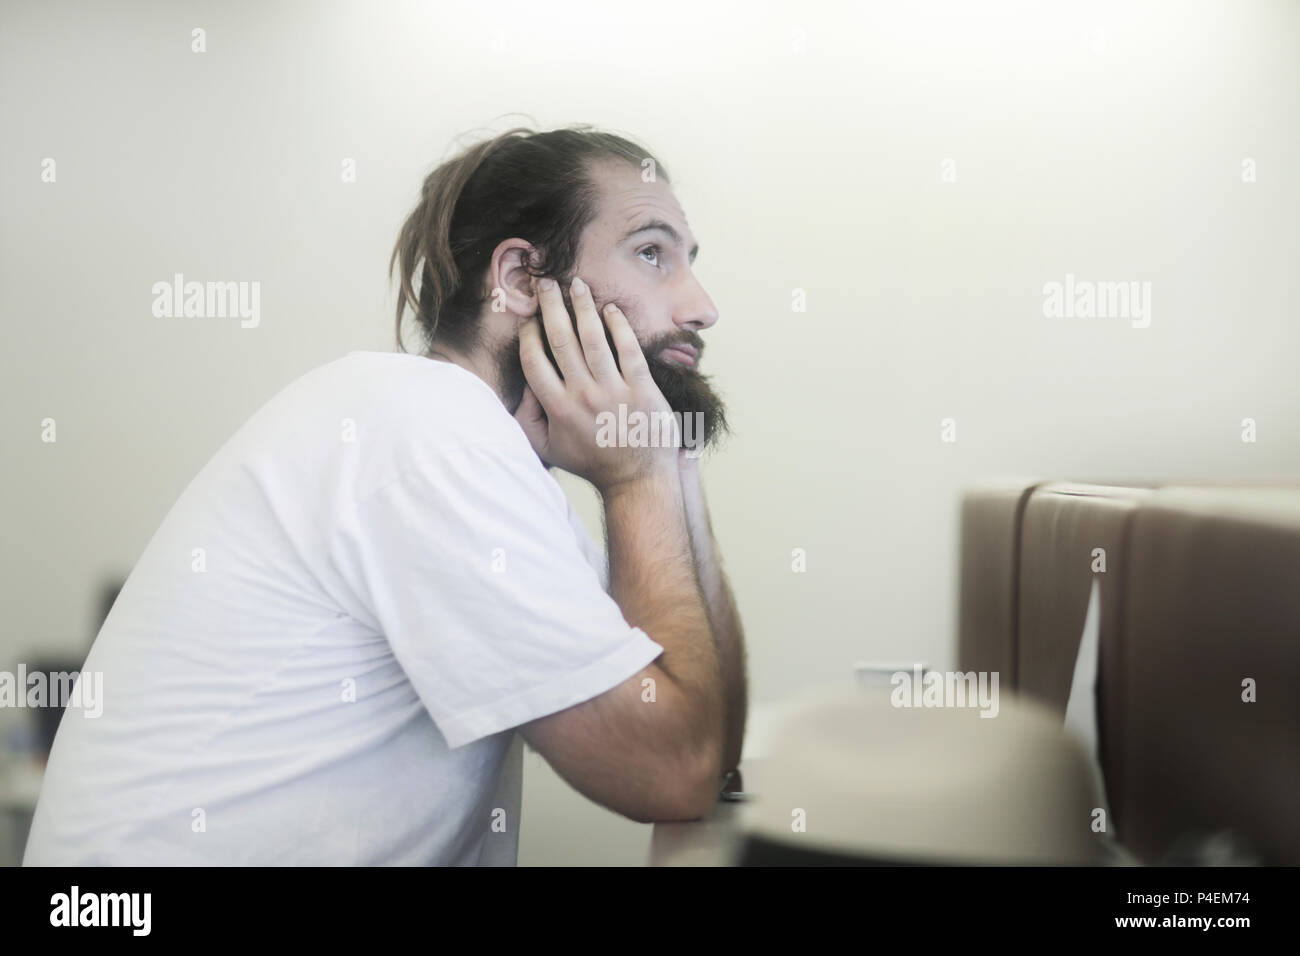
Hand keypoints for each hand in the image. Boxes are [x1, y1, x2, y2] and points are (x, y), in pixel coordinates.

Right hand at [515, 275, 677, 492]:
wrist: (637, 478)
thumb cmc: (591, 462)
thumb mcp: (549, 449)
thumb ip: (528, 420)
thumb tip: (522, 387)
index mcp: (558, 409)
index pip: (534, 360)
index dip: (529, 334)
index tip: (529, 318)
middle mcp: (583, 396)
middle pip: (560, 340)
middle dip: (551, 307)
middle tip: (546, 283)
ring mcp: (614, 391)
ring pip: (593, 338)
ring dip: (583, 307)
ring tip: (577, 284)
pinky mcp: (642, 389)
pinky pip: (628, 349)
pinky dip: (618, 326)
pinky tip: (610, 309)